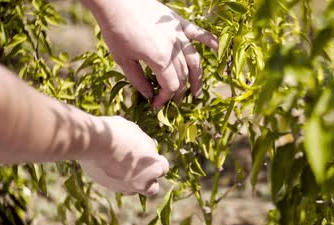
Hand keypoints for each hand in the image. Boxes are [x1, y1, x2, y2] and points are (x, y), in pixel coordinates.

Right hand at [80, 116, 168, 195]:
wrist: (92, 143)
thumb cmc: (119, 134)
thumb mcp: (137, 132)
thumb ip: (145, 143)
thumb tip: (148, 146)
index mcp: (155, 167)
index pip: (163, 168)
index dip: (157, 160)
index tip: (150, 153)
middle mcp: (143, 182)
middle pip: (152, 188)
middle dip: (148, 180)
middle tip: (140, 167)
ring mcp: (126, 187)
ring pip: (133, 190)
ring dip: (131, 181)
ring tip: (122, 166)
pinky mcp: (109, 188)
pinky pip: (116, 186)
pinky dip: (115, 179)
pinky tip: (109, 166)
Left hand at [84, 0, 218, 107]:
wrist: (115, 1)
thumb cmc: (115, 30)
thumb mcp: (123, 60)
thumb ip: (139, 81)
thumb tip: (149, 96)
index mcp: (160, 60)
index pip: (171, 87)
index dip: (165, 99)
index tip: (156, 105)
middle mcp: (174, 49)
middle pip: (183, 76)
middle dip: (179, 92)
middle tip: (174, 102)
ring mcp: (179, 34)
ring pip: (194, 60)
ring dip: (197, 78)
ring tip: (196, 91)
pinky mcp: (178, 22)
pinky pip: (199, 33)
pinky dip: (210, 41)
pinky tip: (218, 49)